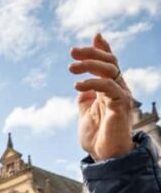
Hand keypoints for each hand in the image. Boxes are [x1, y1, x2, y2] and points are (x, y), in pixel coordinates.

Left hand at [69, 33, 133, 160]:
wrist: (104, 156)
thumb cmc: (97, 137)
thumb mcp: (85, 112)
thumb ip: (85, 97)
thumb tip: (81, 84)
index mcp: (110, 89)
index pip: (110, 64)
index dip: (103, 48)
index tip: (94, 36)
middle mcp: (118, 89)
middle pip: (110, 62)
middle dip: (91, 53)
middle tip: (72, 52)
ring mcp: (121, 96)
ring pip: (111, 70)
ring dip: (90, 64)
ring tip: (71, 67)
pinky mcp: (120, 105)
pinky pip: (108, 87)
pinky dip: (92, 83)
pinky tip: (77, 85)